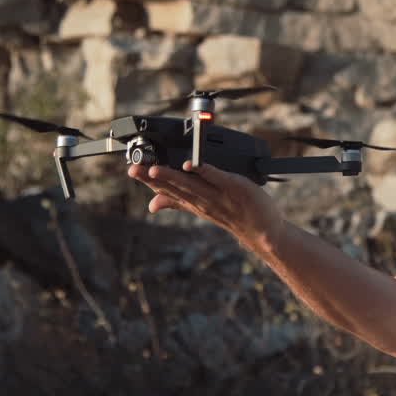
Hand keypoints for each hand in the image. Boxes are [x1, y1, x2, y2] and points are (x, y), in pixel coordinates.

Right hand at [127, 161, 283, 250]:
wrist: (264, 230)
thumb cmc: (233, 215)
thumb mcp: (202, 208)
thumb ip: (177, 202)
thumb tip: (151, 205)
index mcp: (193, 202)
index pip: (166, 191)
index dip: (148, 181)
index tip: (131, 170)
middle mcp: (202, 200)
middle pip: (174, 188)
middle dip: (153, 178)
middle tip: (133, 169)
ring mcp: (218, 196)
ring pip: (191, 185)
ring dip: (172, 177)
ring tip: (155, 169)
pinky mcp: (235, 188)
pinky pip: (219, 178)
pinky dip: (206, 171)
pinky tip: (193, 164)